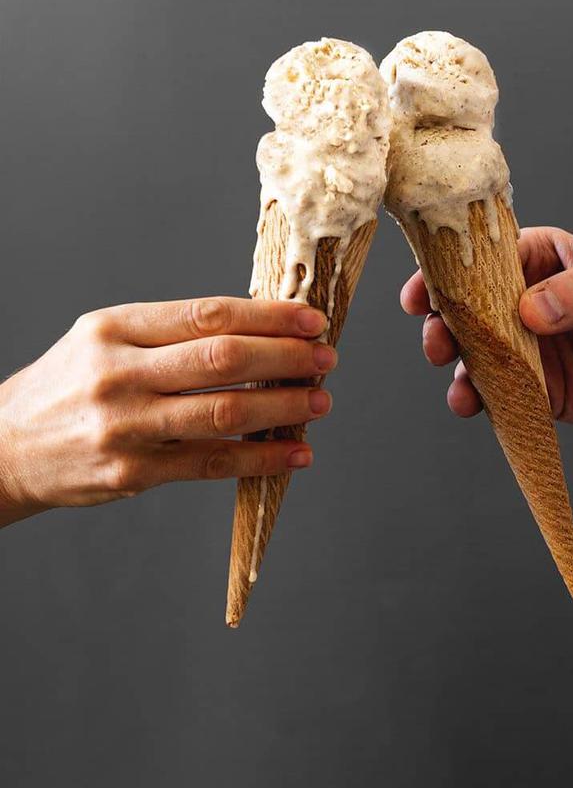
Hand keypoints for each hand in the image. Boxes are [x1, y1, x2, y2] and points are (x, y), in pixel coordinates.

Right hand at [0, 297, 336, 526]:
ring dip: (283, 406)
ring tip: (319, 402)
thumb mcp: (106, 337)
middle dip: (286, 357)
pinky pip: (211, 464)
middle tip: (325, 359)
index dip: (268, 316)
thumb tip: (260, 329)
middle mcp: (119, 372)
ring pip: (224, 412)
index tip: (310, 319)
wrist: (7, 446)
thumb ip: (172, 331)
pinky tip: (294, 452)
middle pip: (222, 359)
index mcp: (115, 327)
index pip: (207, 314)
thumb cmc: (71, 383)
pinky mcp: (133, 473)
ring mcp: (125, 425)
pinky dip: (260, 457)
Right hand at [401, 227, 572, 426]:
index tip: (422, 294)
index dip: (446, 276)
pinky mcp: (548, 392)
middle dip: (445, 328)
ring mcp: (536, 350)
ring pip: (481, 360)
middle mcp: (529, 304)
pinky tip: (479, 409)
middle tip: (440, 343)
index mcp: (542, 261)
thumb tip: (531, 312)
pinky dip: (487, 405)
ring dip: (461, 372)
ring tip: (462, 388)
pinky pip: (507, 398)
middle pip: (470, 314)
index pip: (483, 263)